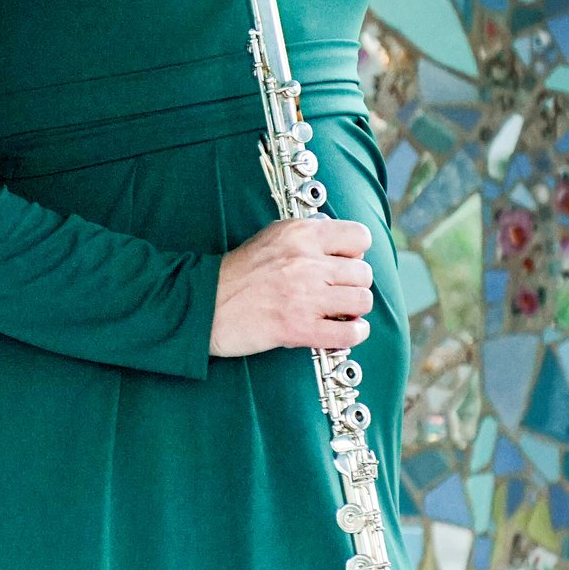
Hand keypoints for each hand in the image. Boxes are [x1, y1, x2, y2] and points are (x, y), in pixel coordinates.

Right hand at [210, 217, 373, 358]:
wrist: (205, 305)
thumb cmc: (237, 273)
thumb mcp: (272, 236)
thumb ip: (308, 236)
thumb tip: (344, 248)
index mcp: (301, 235)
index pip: (359, 237)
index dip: (355, 252)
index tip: (343, 263)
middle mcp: (307, 263)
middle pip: (363, 273)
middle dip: (354, 285)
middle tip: (337, 292)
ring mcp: (305, 297)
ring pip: (362, 301)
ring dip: (355, 309)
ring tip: (340, 311)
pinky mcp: (300, 328)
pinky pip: (349, 333)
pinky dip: (354, 334)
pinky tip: (346, 331)